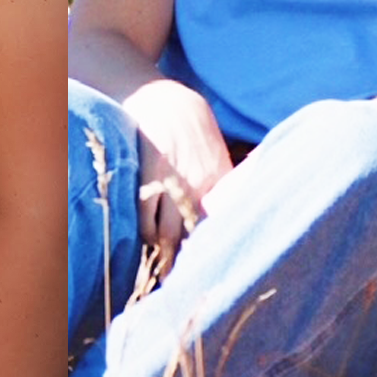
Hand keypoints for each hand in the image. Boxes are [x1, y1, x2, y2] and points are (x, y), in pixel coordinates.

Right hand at [121, 78, 234, 276]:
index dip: (217, 248)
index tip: (215, 264)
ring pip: (166, 233)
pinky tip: (146, 240)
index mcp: (220, 179)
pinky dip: (144, 235)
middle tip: (187, 278)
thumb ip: (223, 183)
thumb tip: (232, 213)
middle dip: (189, 260)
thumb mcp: (217, 153)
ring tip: (163, 263)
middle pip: (194, 237)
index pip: (222, 224)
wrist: (163, 99)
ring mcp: (169, 182)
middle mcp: (197, 185)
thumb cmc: (194, 126)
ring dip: (164, 251)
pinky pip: (144, 219)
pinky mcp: (145, 177)